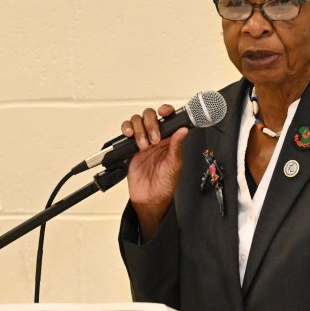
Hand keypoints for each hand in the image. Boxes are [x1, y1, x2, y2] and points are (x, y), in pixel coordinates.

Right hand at [121, 104, 188, 241]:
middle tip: (154, 139)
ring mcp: (143, 142)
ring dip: (139, 129)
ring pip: (137, 121)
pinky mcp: (130, 148)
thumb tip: (183, 131)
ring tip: (143, 145)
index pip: (168, 118)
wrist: (149, 199)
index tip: (163, 112)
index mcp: (170, 140)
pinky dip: (126, 129)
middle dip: (151, 124)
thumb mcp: (174, 165)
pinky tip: (130, 137)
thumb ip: (177, 146)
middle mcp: (156, 138)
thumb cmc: (165, 185)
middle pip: (150, 116)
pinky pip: (126, 132)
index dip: (166, 111)